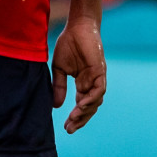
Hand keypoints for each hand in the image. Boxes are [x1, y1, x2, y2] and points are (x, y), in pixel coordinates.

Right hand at [51, 17, 106, 133]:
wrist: (77, 27)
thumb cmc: (68, 44)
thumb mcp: (59, 69)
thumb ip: (59, 86)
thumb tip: (56, 106)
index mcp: (83, 83)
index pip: (82, 105)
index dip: (75, 117)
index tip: (66, 127)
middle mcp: (92, 82)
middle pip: (90, 107)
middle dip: (81, 120)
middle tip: (70, 129)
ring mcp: (97, 77)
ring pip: (96, 101)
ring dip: (86, 112)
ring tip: (74, 119)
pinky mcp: (100, 70)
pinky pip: (99, 89)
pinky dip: (92, 99)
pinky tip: (81, 105)